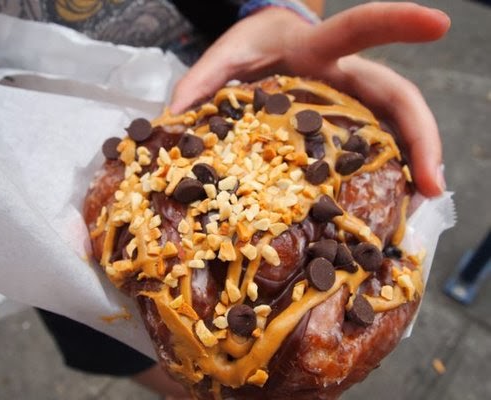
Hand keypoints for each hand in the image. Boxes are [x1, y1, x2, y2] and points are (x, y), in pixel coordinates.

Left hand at [170, 2, 449, 196]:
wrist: (266, 47)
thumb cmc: (252, 47)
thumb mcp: (226, 56)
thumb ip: (203, 81)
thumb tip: (173, 120)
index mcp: (317, 51)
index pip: (359, 30)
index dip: (396, 23)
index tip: (438, 25)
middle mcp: (344, 81)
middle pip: (397, 100)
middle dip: (422, 138)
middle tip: (433, 188)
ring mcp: (349, 108)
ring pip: (393, 132)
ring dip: (410, 170)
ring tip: (412, 214)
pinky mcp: (343, 132)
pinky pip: (370, 153)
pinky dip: (383, 179)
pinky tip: (382, 210)